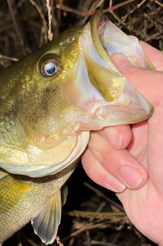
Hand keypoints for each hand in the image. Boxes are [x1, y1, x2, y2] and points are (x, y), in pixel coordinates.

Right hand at [81, 42, 162, 245]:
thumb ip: (149, 81)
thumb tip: (119, 60)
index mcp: (162, 97)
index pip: (138, 61)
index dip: (117, 60)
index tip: (98, 65)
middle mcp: (144, 116)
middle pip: (103, 101)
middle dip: (108, 126)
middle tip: (125, 139)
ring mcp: (127, 142)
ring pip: (94, 134)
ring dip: (111, 158)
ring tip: (135, 175)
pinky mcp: (113, 166)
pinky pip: (90, 160)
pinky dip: (105, 173)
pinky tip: (125, 185)